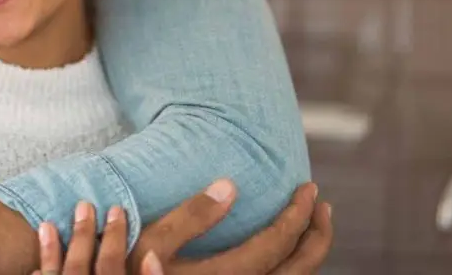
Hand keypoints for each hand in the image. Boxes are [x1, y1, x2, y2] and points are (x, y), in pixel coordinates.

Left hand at [32, 202, 128, 273]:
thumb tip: (150, 254)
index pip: (111, 262)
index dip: (115, 236)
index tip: (117, 209)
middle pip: (79, 263)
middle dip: (82, 233)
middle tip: (84, 204)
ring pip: (53, 274)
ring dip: (50, 251)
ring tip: (47, 225)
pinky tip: (35, 268)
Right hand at [133, 181, 331, 274]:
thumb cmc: (131, 271)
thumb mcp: (154, 242)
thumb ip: (192, 216)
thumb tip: (230, 185)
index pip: (278, 245)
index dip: (299, 216)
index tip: (308, 188)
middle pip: (298, 270)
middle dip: (316, 235)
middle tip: (320, 203)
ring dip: (308, 252)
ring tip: (311, 223)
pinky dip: (291, 267)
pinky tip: (283, 251)